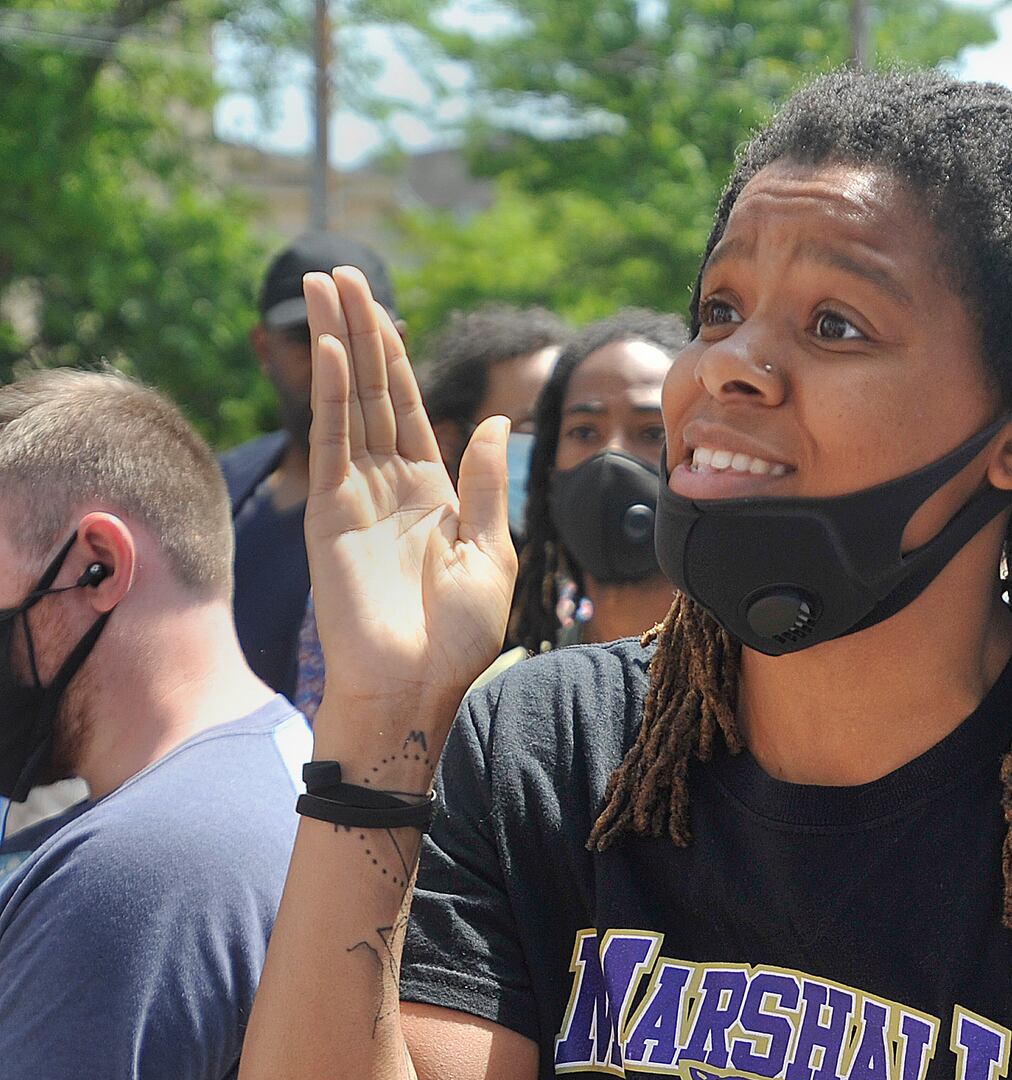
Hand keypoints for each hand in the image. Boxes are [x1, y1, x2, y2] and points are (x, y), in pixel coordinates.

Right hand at [303, 268, 516, 717]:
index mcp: (433, 495)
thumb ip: (483, 485)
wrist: (417, 686)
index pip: (412, 411)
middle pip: (375, 394)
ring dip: (340, 344)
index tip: (383, 309)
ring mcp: (356, 496)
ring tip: (326, 284)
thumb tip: (495, 421)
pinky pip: (334, 441)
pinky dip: (335, 394)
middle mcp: (390, 487)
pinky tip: (336, 349)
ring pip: (350, 405)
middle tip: (343, 271)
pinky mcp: (331, 513)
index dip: (399, 359)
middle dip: (361, 331)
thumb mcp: (489, 553)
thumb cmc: (458, 636)